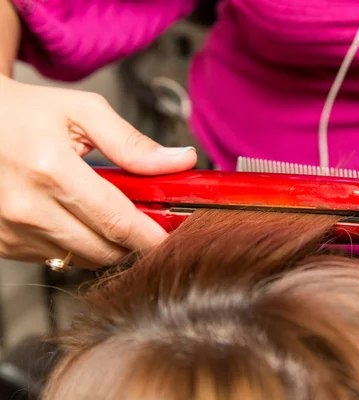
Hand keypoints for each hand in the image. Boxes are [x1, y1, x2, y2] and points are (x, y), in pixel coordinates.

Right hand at [0, 75, 196, 267]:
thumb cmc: (25, 114)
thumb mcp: (83, 111)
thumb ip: (132, 143)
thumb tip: (179, 162)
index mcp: (51, 170)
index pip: (118, 221)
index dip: (153, 235)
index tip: (174, 236)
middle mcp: (27, 207)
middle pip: (105, 249)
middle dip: (135, 241)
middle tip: (146, 220)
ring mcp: (12, 230)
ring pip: (84, 259)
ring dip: (107, 244)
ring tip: (107, 211)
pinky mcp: (3, 244)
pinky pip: (58, 259)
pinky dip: (78, 245)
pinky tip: (75, 217)